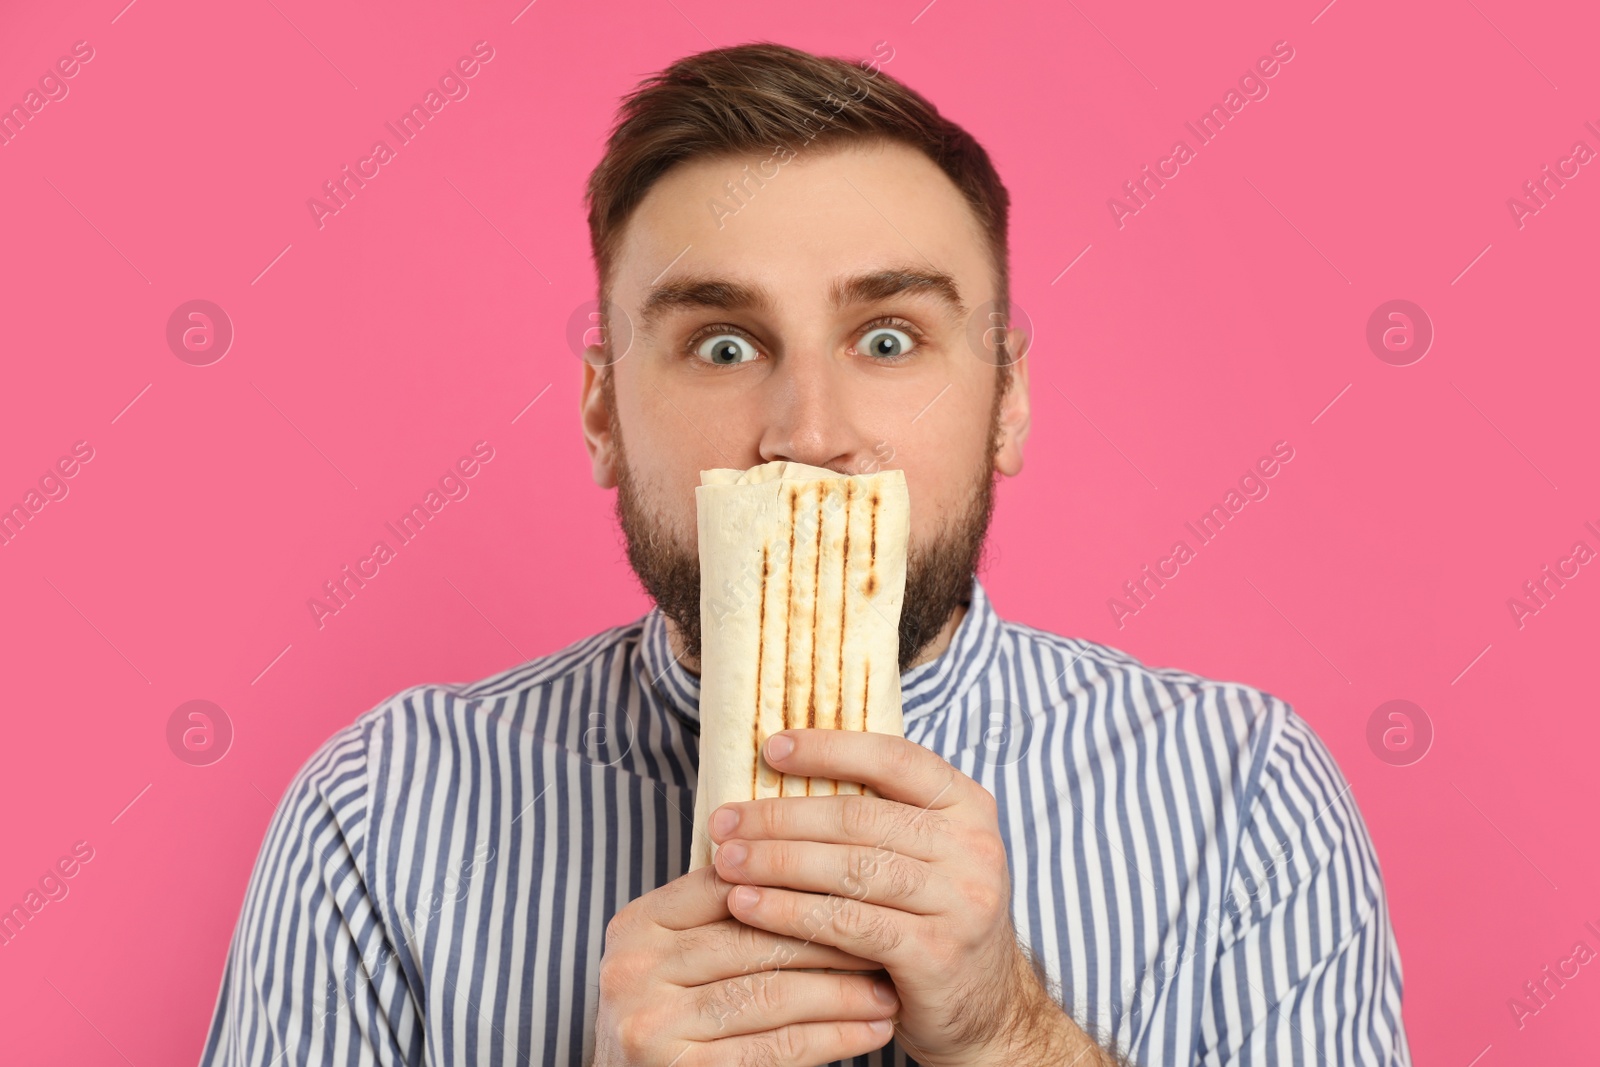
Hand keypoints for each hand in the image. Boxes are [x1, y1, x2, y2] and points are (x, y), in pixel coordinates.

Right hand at [593, 863, 900, 1065]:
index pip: (728, 884)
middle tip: (889, 935)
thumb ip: (725, 913)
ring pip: (771, 995)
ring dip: (841, 993)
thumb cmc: (676, 1013)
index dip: (800, 882)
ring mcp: (651, 1023)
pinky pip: (775, 1049)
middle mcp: (633, 969)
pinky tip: (869, 1031)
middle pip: (754, 939)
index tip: (860, 883)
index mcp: (636, 924)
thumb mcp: (680, 954)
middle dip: (831, 938)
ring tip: (888, 990)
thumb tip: (822, 859)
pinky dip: (832, 1038)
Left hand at [708, 729, 1098, 1066]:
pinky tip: (748, 907)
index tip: (771, 748)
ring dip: (777, 863)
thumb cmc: (931, 920)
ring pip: (851, 869)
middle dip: (781, 817)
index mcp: (967, 805)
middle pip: (859, 817)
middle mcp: (974, 847)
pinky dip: (790, 913)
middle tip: (725, 822)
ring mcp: (962, 901)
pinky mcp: (937, 953)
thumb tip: (782, 774)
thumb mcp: (922, 856)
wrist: (985, 1009)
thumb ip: (875, 818)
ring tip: (726, 862)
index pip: (894, 758)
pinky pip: (849, 924)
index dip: (830, 749)